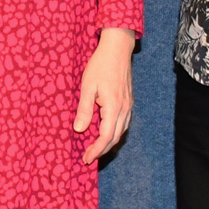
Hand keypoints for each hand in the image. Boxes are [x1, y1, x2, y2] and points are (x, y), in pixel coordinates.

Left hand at [74, 28, 136, 164]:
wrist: (117, 49)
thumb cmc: (100, 65)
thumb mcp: (87, 86)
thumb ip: (84, 109)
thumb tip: (79, 129)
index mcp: (114, 107)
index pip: (106, 137)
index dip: (96, 150)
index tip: (86, 159)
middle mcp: (124, 109)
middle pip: (115, 138)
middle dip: (102, 150)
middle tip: (88, 157)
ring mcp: (128, 106)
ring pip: (121, 132)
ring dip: (109, 143)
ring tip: (95, 148)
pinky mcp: (129, 101)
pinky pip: (123, 123)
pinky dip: (115, 133)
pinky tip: (105, 133)